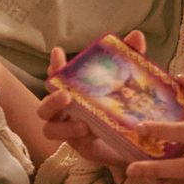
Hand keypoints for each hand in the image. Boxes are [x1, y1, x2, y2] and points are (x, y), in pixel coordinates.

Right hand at [38, 32, 148, 171]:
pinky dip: (80, 139)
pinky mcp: (81, 148)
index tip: (58, 53)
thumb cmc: (125, 107)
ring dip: (63, 126)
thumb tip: (137, 35)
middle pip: (45, 106)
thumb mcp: (129, 82)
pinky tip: (92, 135)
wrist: (139, 142)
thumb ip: (130, 59)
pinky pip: (73, 144)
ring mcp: (70, 131)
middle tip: (67, 96)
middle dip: (52, 99)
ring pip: (50, 129)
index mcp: (74, 93)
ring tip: (83, 125)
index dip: (55, 66)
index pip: (57, 78)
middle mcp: (66, 112)